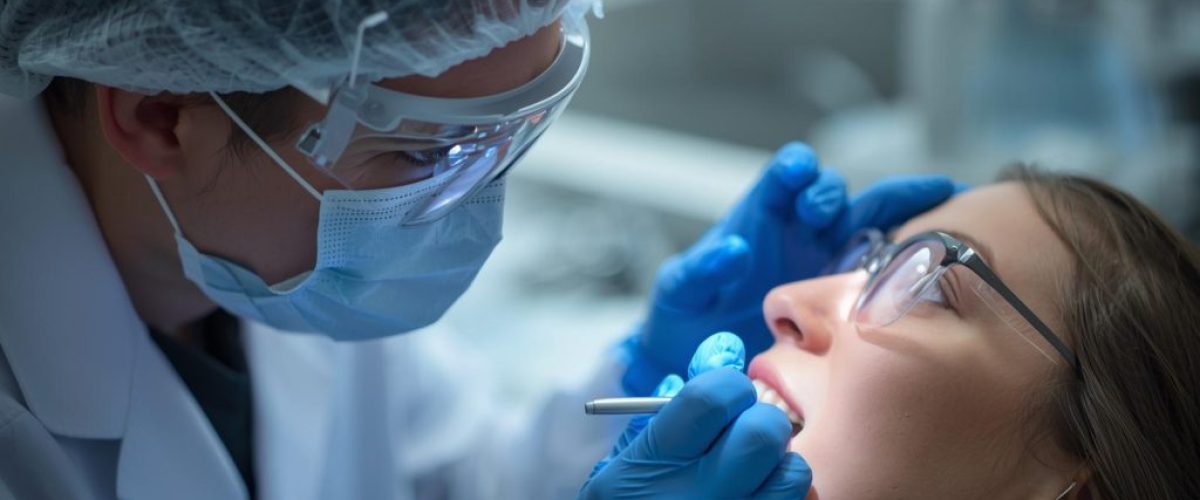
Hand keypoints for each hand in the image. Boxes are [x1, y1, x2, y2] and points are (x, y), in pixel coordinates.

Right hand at [581, 333, 809, 499]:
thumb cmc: (631, 499)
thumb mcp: (627, 454)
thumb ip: (671, 403)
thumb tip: (725, 351)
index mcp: (650, 464)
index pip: (711, 399)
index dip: (728, 385)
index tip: (726, 395)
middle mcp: (693, 497)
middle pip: (762, 432)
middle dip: (760, 418)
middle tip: (744, 428)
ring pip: (793, 471)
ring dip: (779, 458)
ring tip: (754, 465)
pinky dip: (786, 489)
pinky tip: (760, 490)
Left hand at [623, 142, 955, 394]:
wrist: (704, 361)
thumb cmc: (688, 313)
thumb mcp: (681, 289)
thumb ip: (700, 268)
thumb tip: (733, 248)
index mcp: (760, 215)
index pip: (785, 177)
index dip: (796, 168)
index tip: (798, 171)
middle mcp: (800, 230)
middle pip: (831, 193)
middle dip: (828, 194)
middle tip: (817, 213)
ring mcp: (828, 259)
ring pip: (869, 221)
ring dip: (878, 217)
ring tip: (871, 227)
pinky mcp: (847, 294)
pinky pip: (884, 268)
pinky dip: (907, 255)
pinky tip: (934, 252)